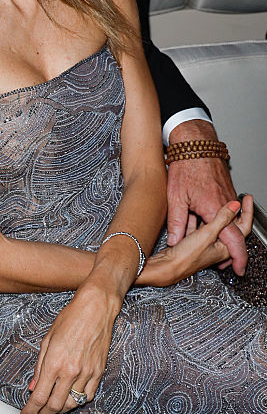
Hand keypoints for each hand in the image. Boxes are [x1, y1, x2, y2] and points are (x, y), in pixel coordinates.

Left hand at [21, 283, 119, 413]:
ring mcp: (87, 373)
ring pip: (72, 403)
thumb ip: (39, 366)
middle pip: (55, 405)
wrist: (96, 310)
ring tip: (52, 407)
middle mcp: (70, 371)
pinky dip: (78, 401)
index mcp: (54, 362)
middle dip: (44, 413)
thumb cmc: (70, 319)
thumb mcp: (47, 340)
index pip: (40, 396)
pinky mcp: (98, 372)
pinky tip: (70, 397)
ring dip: (60, 409)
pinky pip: (88, 396)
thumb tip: (33, 387)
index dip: (31, 409)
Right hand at [143, 198, 251, 286]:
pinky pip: (197, 227)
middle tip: (229, 199)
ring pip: (211, 225)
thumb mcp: (207, 234)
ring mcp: (203, 244)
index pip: (243, 228)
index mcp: (225, 248)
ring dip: (209, 214)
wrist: (166, 265)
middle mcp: (216, 247)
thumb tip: (235, 206)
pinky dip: (195, 218)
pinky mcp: (191, 243)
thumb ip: (222, 219)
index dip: (246, 212)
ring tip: (206, 202)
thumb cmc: (186, 257)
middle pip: (226, 225)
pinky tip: (190, 211)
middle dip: (226, 212)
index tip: (246, 200)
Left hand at [166, 119, 246, 272]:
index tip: (238, 269)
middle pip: (232, 234)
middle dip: (225, 249)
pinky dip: (214, 220)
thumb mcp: (175, 197)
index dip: (237, 257)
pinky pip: (223, 211)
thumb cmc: (185, 166)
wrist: (195, 143)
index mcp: (215, 208)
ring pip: (226, 222)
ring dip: (215, 233)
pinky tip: (197, 218)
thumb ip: (177, 222)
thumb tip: (175, 241)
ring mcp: (228, 196)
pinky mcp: (225, 191)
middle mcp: (226, 204)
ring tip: (198, 236)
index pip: (233, 240)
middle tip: (218, 261)